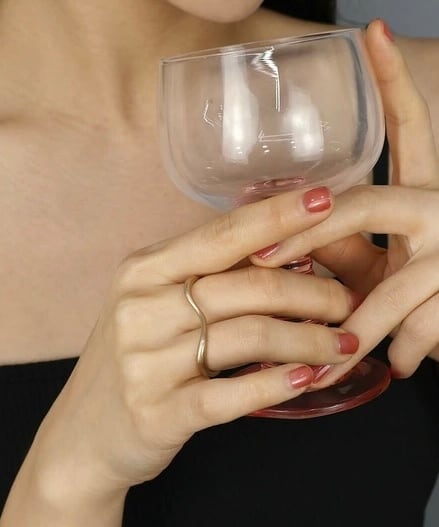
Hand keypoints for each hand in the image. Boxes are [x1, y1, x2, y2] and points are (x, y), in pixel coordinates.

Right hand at [23, 186, 359, 503]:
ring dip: (308, 340)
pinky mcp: (159, 411)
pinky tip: (307, 379)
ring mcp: (147, 361)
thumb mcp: (155, 303)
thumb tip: (281, 251)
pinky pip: (231, 394)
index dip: (278, 216)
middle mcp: (143, 307)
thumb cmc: (135, 356)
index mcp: (145, 270)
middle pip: (246, 286)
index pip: (223, 234)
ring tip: (345, 345)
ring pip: (248, 336)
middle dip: (312, 292)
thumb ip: (205, 276)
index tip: (325, 201)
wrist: (84, 433)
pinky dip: (276, 385)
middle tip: (348, 302)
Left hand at [251, 19, 438, 383]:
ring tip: (327, 361)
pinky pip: (419, 331)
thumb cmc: (419, 293)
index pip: (410, 127)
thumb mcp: (379, 263)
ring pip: (392, 290)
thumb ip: (338, 245)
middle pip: (366, 204)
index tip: (370, 31)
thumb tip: (280, 236)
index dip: (392, 80)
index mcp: (422, 191)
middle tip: (262, 259)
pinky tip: (395, 365)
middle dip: (308, 236)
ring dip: (356, 330)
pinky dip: (398, 354)